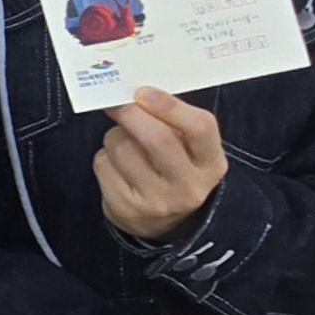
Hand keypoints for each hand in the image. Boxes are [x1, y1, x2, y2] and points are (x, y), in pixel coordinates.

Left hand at [96, 89, 226, 240]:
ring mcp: (156, 201)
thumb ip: (173, 121)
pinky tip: (116, 162)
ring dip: (116, 135)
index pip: (199, 128)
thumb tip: (136, 93)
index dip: (170, 106)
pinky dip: (105, 156)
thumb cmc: (175, 169)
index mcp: (211, 164)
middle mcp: (188, 186)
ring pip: (123, 149)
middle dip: (132, 114)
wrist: (162, 222)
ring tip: (123, 139)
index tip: (144, 92)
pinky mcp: (125, 208)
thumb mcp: (190, 149)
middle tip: (118, 102)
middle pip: (157, 139)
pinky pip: (104, 165)